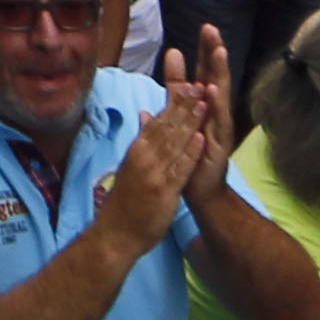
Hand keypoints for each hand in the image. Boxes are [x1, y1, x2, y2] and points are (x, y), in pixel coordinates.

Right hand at [96, 75, 207, 258]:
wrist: (116, 234)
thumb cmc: (125, 201)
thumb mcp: (130, 165)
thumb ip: (141, 140)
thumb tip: (145, 114)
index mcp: (137, 150)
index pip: (158, 122)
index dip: (175, 104)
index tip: (189, 86)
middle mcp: (144, 158)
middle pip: (167, 128)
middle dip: (184, 106)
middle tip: (199, 85)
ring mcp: (153, 174)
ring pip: (174, 144)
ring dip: (189, 123)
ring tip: (203, 104)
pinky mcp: (163, 192)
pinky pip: (179, 169)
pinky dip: (189, 153)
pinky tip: (200, 139)